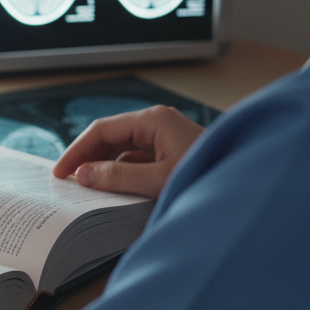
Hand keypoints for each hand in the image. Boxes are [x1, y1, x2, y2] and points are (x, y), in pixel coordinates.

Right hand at [52, 105, 203, 197]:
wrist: (248, 190)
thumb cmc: (208, 178)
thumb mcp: (157, 180)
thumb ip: (118, 177)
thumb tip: (84, 175)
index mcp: (153, 120)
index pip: (102, 130)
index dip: (78, 151)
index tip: (61, 172)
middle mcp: (159, 124)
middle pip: (112, 137)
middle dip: (90, 158)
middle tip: (69, 181)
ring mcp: (167, 138)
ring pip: (125, 150)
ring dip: (107, 167)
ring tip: (89, 188)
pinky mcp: (174, 154)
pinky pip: (140, 160)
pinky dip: (124, 173)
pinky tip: (116, 189)